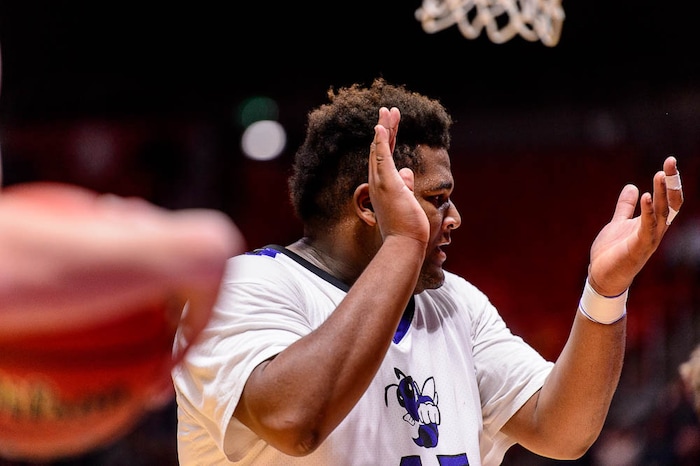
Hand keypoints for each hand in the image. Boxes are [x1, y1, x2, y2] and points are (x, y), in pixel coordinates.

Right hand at [368, 107, 428, 244]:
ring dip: (383, 128)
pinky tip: (381, 127)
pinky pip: (381, 158)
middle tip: (388, 110)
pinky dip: (380, 141)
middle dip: (384, 128)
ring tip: (387, 111)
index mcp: (383, 186)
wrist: (404, 243)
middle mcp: (377, 183)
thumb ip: (406, 185)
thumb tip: (407, 172)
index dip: (387, 139)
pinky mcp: (387, 183)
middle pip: (378, 149)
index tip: (391, 124)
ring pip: (379, 149)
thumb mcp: (408, 201)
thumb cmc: (407, 228)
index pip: (383, 157)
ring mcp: (380, 183)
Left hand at [588, 156, 683, 295]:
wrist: (602, 276)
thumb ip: (625, 207)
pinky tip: (646, 196)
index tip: (670, 162)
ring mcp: (648, 240)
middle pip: (669, 203)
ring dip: (661, 194)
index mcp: (652, 224)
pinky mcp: (638, 248)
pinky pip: (647, 228)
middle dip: (671, 183)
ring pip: (660, 213)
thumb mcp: (618, 223)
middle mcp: (655, 231)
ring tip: (660, 174)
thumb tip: (632, 187)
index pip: (668, 200)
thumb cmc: (612, 252)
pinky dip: (647, 212)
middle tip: (670, 161)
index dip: (671, 182)